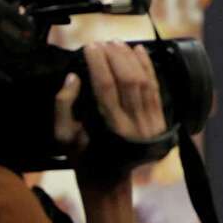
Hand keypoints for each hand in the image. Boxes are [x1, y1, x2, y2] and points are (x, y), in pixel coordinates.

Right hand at [53, 42, 166, 158]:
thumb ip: (63, 105)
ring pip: (144, 82)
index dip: (98, 63)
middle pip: (128, 81)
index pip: (105, 86)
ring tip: (116, 43)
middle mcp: (134, 126)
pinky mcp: (159, 121)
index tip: (90, 47)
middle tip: (102, 42)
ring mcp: (151, 124)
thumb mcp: (63, 135)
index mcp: (110, 129)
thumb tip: (73, 76)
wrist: (110, 179)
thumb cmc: (83, 156)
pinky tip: (139, 51)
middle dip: (115, 57)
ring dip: (131, 59)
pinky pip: (155, 88)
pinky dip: (148, 67)